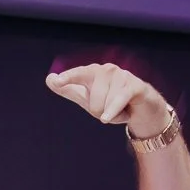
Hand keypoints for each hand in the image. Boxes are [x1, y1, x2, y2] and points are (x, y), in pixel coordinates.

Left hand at [46, 61, 173, 136]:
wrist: (140, 107)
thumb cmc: (110, 100)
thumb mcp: (87, 97)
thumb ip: (68, 89)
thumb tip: (49, 79)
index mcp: (92, 72)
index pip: (78, 75)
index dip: (68, 79)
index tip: (56, 82)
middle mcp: (106, 70)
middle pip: (93, 104)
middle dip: (100, 113)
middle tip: (110, 109)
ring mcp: (121, 76)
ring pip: (106, 106)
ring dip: (113, 115)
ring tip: (121, 109)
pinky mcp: (135, 85)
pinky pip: (119, 101)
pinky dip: (114, 112)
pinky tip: (108, 118)